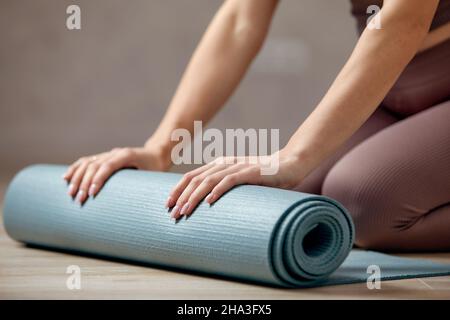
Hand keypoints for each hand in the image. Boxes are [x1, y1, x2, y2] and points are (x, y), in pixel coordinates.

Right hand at [63, 147, 169, 203]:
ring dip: (77, 178)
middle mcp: (115, 153)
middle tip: (80, 200)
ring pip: (87, 163)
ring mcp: (108, 154)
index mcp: (127, 155)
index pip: (108, 166)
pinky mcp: (103, 157)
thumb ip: (144, 186)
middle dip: (84, 183)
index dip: (98, 179)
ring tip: (71, 193)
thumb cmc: (155, 169)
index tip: (91, 193)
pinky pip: (85, 161)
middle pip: (94, 166)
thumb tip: (139, 207)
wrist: (155, 154)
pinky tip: (65, 178)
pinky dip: (74, 169)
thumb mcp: (153, 176)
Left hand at [166, 150, 304, 218]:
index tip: (167, 205)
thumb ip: (224, 187)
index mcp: (219, 165)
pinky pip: (230, 181)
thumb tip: (207, 207)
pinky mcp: (250, 172)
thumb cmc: (263, 178)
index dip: (177, 190)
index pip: (191, 176)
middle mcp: (224, 163)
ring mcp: (237, 166)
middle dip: (181, 197)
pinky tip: (210, 202)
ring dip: (195, 197)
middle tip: (172, 214)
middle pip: (195, 179)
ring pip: (208, 181)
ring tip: (185, 211)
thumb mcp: (238, 182)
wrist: (288, 165)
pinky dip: (218, 191)